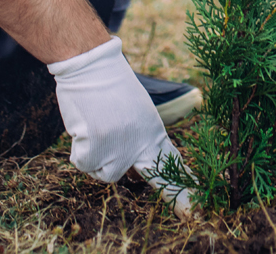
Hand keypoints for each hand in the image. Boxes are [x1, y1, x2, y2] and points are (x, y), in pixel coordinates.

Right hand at [48, 37, 191, 212]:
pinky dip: (79, 148)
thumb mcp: (137, 111)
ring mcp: (118, 147)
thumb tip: (131, 166)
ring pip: (103, 172)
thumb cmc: (110, 86)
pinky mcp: (96, 146)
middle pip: (145, 178)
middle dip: (165, 191)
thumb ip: (138, 139)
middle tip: (181, 203)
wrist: (91, 66)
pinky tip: (84, 125)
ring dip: (95, 156)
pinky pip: (83, 163)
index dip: (182, 188)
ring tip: (95, 126)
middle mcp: (139, 143)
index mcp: (153, 132)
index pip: (171, 164)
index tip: (196, 209)